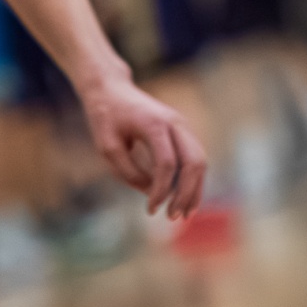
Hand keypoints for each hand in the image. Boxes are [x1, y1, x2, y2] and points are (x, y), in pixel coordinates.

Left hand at [79, 78, 207, 217]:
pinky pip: (195, 157)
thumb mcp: (108, 148)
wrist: (112, 89)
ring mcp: (182, 125)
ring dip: (195, 189)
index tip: (150, 210)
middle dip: (187, 193)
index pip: (167, 163)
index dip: (161, 190)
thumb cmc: (106, 118)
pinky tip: (185, 198)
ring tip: (185, 214)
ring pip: (200, 160)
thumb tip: (151, 192)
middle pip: (194, 162)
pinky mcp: (182, 130)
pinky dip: (193, 179)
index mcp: (154, 124)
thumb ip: (128, 172)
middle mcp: (175, 122)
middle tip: (173, 218)